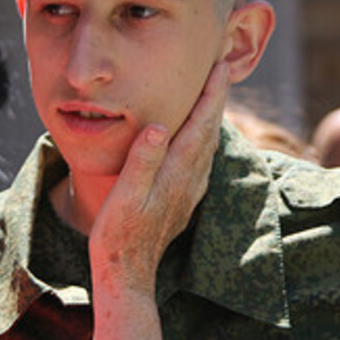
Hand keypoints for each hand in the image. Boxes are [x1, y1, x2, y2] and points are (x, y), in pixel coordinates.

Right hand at [89, 61, 228, 292]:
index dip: (211, 93)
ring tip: (211, 95)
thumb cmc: (118, 234)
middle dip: (216, 98)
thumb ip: (143, 160)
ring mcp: (188, 192)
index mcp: (176, 173)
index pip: (201, 124)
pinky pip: (201, 161)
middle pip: (210, 130)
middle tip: (221, 68)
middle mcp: (190, 180)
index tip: (220, 65)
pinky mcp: (182, 201)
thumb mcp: (123, 195)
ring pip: (208, 146)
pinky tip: (198, 139)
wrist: (127, 273)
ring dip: (211, 118)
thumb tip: (160, 127)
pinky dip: (203, 140)